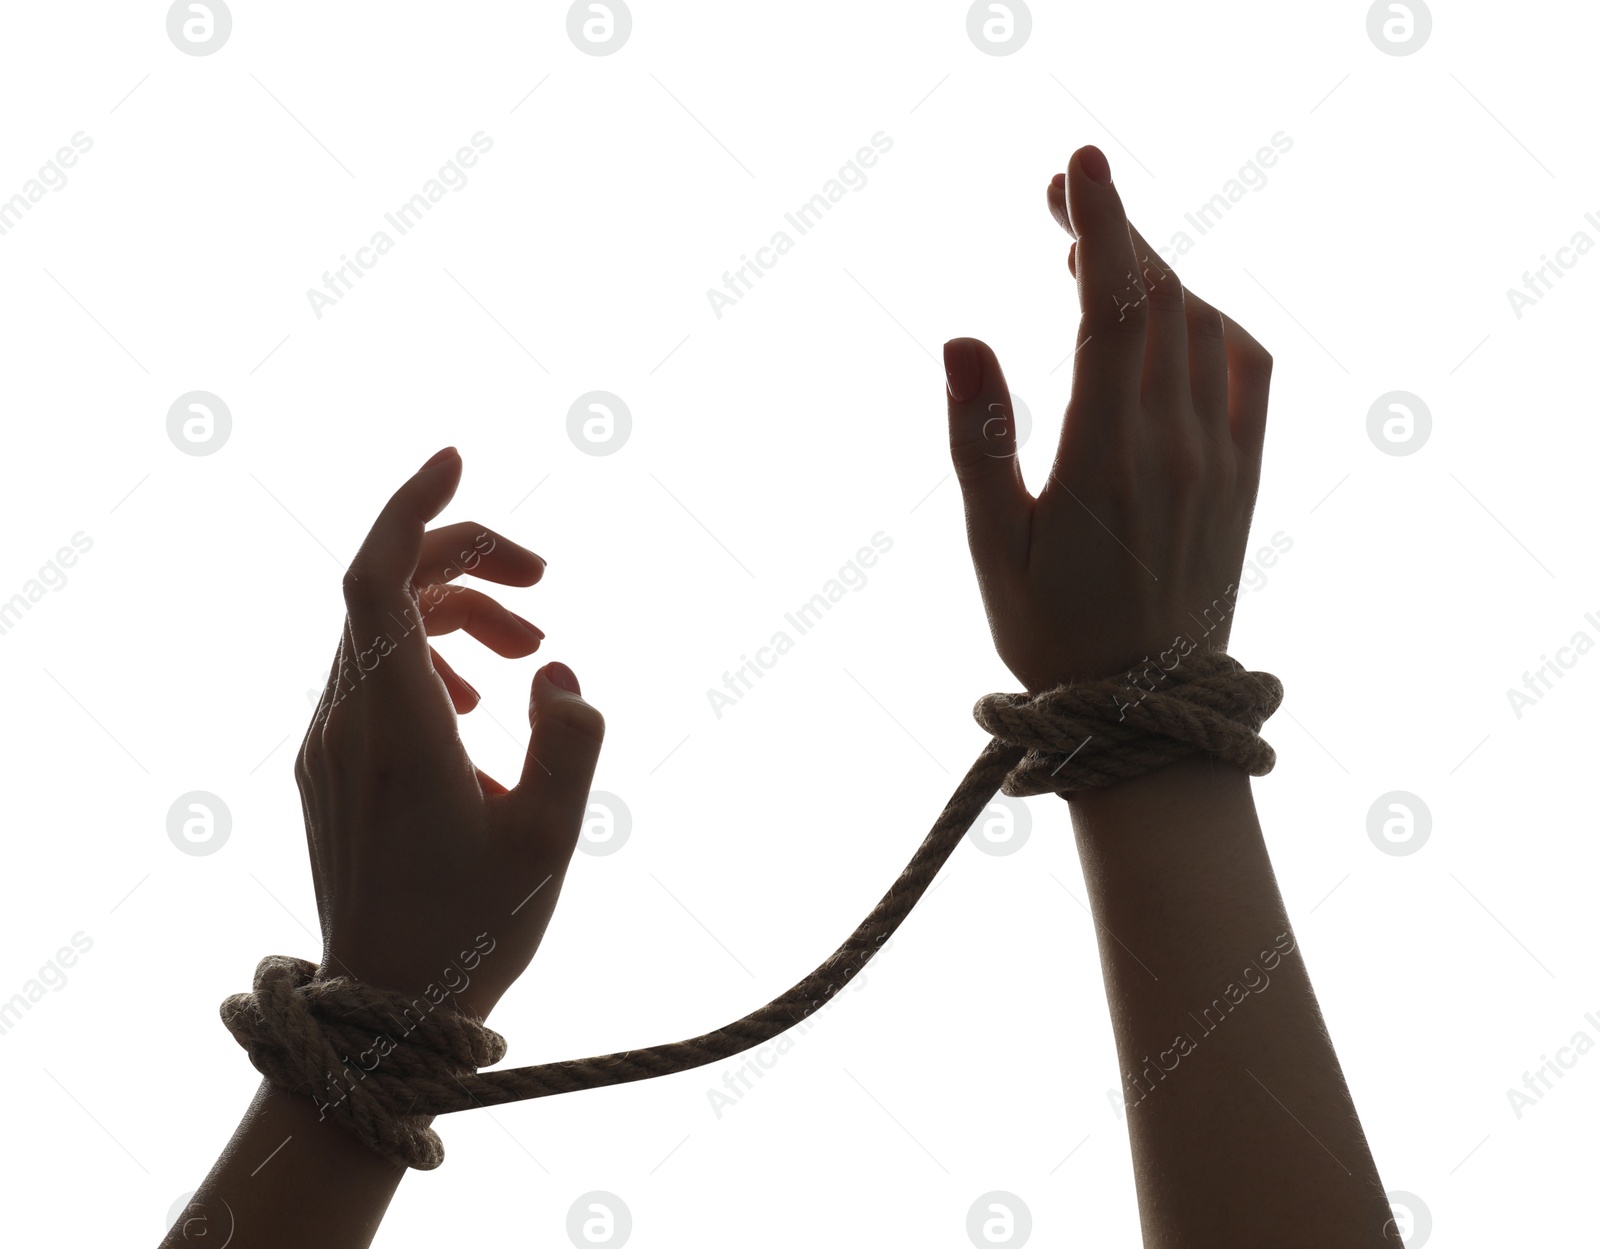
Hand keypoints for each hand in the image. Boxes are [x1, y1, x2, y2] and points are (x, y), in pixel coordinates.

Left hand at [297, 446, 605, 1021]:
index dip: (413, 509)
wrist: (387, 1011)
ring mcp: (328, 747)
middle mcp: (345, 724)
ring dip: (456, 615)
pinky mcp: (330, 771)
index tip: (458, 459)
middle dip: (465, 563)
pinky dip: (430, 658)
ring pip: (379, 633)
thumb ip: (571, 735)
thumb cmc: (472, 930)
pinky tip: (481, 702)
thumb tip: (555, 674)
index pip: (376, 580)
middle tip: (545, 583)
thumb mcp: (554, 836)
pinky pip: (372, 677)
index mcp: (396, 728)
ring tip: (533, 652)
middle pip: (384, 591)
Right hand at [943, 144, 1272, 693]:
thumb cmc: (1052, 635)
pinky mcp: (1244, 474)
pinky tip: (1171, 317)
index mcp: (1109, 455)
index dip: (1103, 223)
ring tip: (1095, 255)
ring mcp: (1222, 455)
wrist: (1149, 713)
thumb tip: (961, 339)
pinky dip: (1208, 319)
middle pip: (1161, 296)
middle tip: (1062, 195)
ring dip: (1154, 272)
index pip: (1116, 306)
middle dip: (1115, 230)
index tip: (1079, 166)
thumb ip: (979, 439)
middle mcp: (1178, 443)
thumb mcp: (993, 546)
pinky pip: (1246, 367)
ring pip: (1200, 323)